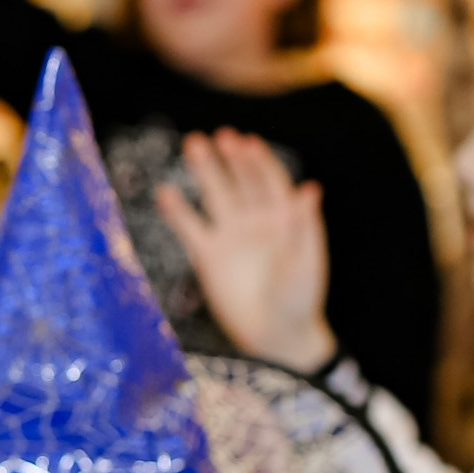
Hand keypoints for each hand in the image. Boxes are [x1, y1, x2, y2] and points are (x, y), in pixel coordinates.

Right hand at [153, 129, 334, 372]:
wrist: (275, 335)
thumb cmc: (300, 299)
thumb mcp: (307, 262)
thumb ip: (305, 227)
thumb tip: (309, 189)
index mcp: (284, 218)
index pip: (270, 181)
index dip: (259, 161)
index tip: (246, 144)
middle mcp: (255, 220)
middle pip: (241, 181)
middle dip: (231, 158)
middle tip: (218, 137)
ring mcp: (230, 236)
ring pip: (215, 196)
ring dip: (205, 170)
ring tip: (193, 144)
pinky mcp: (208, 256)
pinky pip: (189, 228)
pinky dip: (177, 211)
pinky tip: (164, 193)